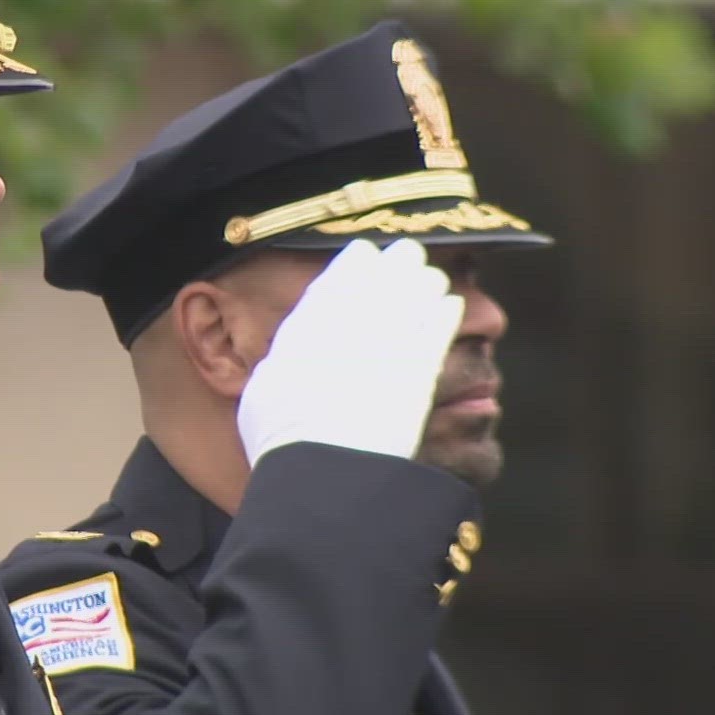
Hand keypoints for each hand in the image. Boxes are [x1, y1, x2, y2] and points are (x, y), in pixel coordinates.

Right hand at [237, 239, 464, 466]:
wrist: (327, 462)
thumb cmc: (283, 435)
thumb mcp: (265, 389)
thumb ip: (283, 362)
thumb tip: (285, 358)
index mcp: (310, 324)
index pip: (340, 277)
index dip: (356, 260)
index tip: (365, 251)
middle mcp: (352, 322)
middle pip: (384, 276)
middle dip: (398, 261)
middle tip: (408, 252)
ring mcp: (390, 341)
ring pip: (418, 294)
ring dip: (426, 282)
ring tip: (431, 279)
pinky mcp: (421, 367)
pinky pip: (439, 328)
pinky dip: (444, 313)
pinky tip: (449, 305)